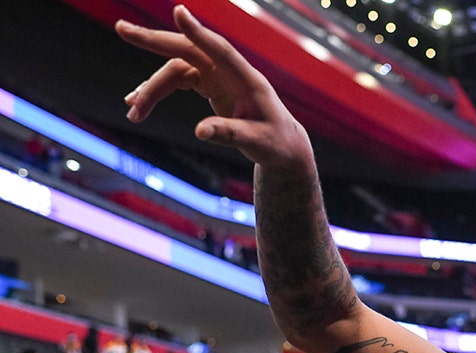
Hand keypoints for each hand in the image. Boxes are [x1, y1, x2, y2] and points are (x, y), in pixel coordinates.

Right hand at [116, 5, 312, 168]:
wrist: (281, 145)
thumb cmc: (274, 142)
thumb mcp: (257, 143)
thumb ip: (229, 134)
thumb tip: (199, 132)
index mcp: (247, 80)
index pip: (221, 49)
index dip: (199, 32)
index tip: (180, 12)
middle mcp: (229, 72)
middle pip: (188, 49)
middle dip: (154, 40)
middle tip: (122, 28)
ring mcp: (217, 75)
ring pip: (175, 70)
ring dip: (152, 88)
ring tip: (132, 112)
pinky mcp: (209, 83)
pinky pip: (176, 80)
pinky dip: (157, 92)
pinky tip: (137, 104)